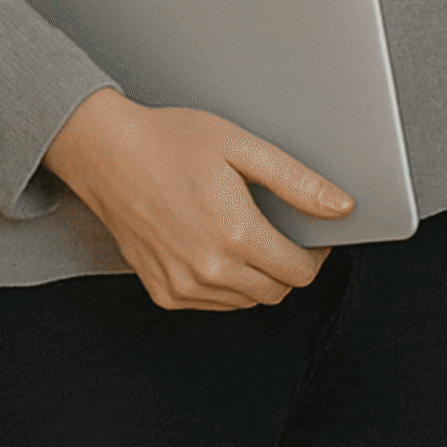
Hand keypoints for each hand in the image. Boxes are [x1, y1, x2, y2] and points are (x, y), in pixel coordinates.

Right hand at [43, 87, 348, 310]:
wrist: (105, 152)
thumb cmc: (169, 142)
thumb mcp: (243, 148)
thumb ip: (297, 182)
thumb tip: (341, 207)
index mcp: (234, 234)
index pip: (300, 273)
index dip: (315, 254)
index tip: (312, 236)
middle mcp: (207, 269)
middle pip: (277, 292)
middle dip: (289, 266)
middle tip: (281, 233)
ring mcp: (181, 286)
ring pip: (246, 302)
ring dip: (258, 278)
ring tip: (245, 235)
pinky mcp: (162, 292)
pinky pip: (213, 304)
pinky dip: (226, 285)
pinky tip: (217, 248)